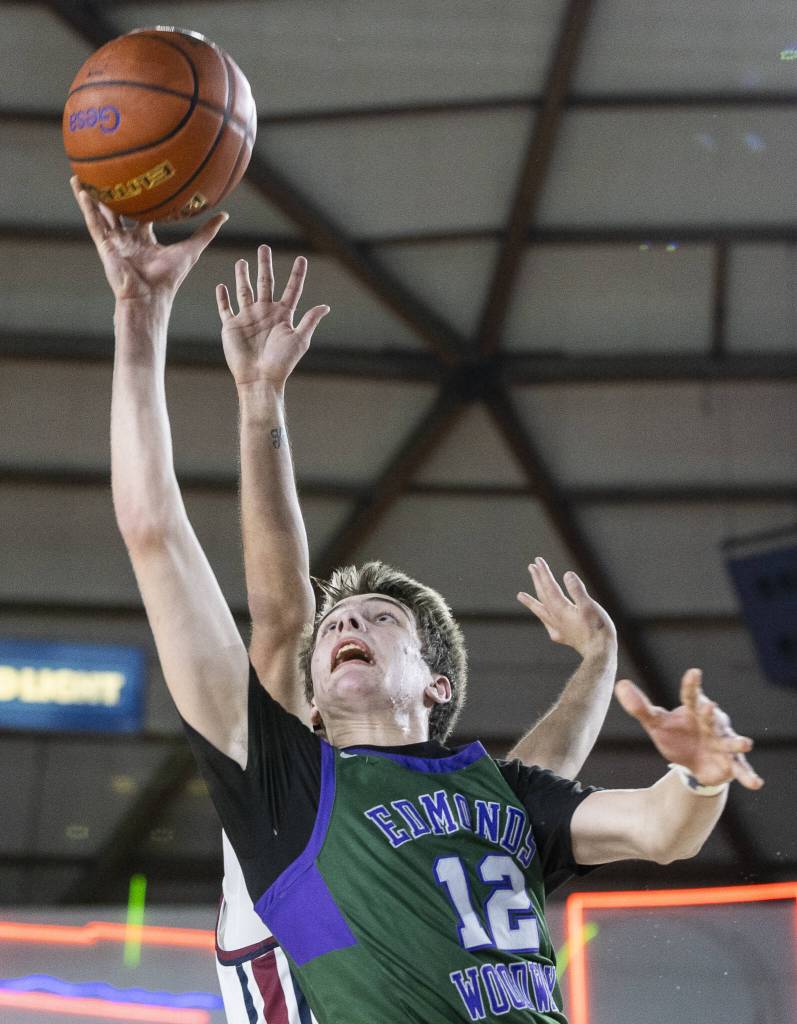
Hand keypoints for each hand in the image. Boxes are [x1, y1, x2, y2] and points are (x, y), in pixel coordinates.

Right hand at [70, 176, 226, 301]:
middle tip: (109, 172)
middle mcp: (128, 239)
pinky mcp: (104, 244)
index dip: (141, 200)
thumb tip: (225, 215)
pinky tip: (78, 186)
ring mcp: (115, 241)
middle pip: (119, 211)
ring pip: (101, 212)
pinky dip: (86, 204)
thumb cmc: (169, 278)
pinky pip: (93, 220)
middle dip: (113, 194)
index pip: (142, 215)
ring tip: (82, 173)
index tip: (142, 180)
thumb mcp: (191, 250)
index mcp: (145, 240)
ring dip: (92, 194)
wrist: (149, 296)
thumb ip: (205, 232)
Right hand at [216, 244, 329, 386]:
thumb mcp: (300, 340)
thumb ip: (310, 321)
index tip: (302, 259)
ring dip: (243, 276)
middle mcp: (265, 313)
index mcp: (283, 315)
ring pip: (244, 291)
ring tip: (242, 262)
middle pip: (266, 282)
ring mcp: (248, 318)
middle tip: (264, 247)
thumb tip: (325, 306)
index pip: (292, 289)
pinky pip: (225, 308)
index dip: (297, 274)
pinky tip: (221, 286)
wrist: (260, 378)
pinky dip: (222, 297)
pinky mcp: (231, 325)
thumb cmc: (282, 362)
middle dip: (265, 265)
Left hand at [517, 556, 616, 657]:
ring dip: (531, 600)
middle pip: (543, 596)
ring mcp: (557, 628)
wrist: (600, 654)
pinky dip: (542, 617)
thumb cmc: (598, 629)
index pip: (549, 586)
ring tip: (520, 595)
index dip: (544, 573)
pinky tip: (544, 617)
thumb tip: (567, 574)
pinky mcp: (562, 636)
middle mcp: (555, 618)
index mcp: (561, 609)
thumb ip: (577, 590)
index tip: (538, 561)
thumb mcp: (590, 607)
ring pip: (541, 610)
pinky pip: (547, 623)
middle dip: (537, 580)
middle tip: (531, 567)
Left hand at [616, 669, 763, 789]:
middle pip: (711, 717)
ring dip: (737, 742)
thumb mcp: (656, 724)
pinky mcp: (730, 763)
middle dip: (711, 713)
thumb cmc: (676, 737)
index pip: (691, 695)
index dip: (692, 685)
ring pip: (731, 741)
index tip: (694, 672)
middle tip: (710, 706)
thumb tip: (620, 684)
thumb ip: (640, 707)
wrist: (691, 765)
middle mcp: (711, 724)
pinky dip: (749, 776)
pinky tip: (756, 783)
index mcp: (693, 711)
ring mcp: (723, 743)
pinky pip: (741, 769)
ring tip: (745, 743)